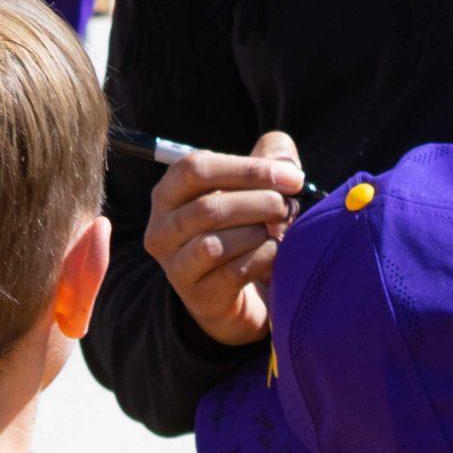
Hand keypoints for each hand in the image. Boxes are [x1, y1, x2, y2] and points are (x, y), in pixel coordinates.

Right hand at [144, 131, 304, 345]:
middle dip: (261, 203)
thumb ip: (269, 159)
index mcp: (168, 194)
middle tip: (290, 206)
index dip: (247, 169)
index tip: (291, 177)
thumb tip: (282, 155)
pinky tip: (274, 253)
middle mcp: (161, 230)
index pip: (196, 169)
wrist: (240, 295)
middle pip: (209, 207)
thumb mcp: (254, 189)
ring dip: (259, 232)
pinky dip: (262, 258)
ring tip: (280, 230)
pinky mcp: (198, 297)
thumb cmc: (244, 229)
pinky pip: (233, 272)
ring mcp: (176, 267)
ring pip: (216, 243)